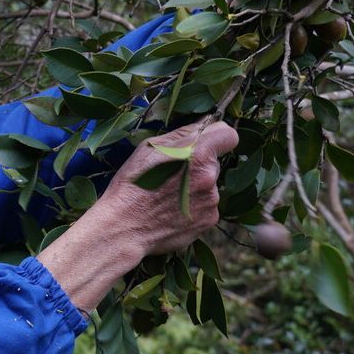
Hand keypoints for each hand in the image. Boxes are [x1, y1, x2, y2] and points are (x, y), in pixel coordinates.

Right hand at [37, 122, 239, 311]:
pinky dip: (193, 206)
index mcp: (198, 154)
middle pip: (214, 162)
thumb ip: (183, 134)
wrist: (124, 227)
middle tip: (171, 175)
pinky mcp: (209, 220)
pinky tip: (172, 210)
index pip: (228, 135)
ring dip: (194, 187)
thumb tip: (203, 125)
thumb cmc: (133, 184)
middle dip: (198, 165)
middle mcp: (210, 177)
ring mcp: (211, 201)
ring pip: (209, 186)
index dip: (217, 136)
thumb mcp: (150, 148)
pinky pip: (206, 206)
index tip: (206, 142)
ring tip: (167, 196)